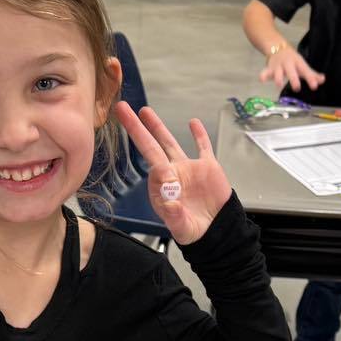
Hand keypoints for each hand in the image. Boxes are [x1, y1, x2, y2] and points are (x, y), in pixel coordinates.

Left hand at [115, 102, 231, 245]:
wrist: (218, 230)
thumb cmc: (195, 231)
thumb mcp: (183, 228)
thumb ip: (175, 216)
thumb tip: (170, 203)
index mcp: (162, 188)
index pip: (155, 169)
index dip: (160, 168)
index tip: (169, 176)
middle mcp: (171, 174)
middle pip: (151, 146)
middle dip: (137, 129)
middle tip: (122, 110)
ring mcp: (188, 168)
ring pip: (170, 143)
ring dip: (158, 127)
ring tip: (145, 111)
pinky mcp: (207, 166)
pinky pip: (203, 147)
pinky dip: (199, 135)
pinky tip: (194, 122)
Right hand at [260, 45, 324, 93]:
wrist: (277, 47)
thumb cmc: (292, 60)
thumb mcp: (302, 65)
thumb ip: (312, 74)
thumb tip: (322, 80)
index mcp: (298, 63)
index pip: (305, 71)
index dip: (310, 78)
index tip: (315, 86)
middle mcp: (288, 64)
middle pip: (291, 72)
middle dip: (293, 79)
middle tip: (297, 88)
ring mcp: (278, 66)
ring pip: (277, 72)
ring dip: (278, 78)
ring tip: (279, 84)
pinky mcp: (269, 69)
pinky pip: (265, 72)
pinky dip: (263, 75)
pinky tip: (262, 79)